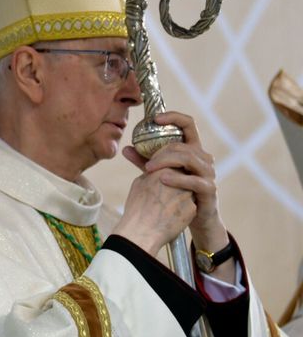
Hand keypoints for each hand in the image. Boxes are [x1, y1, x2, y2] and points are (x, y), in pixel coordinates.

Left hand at [113, 111, 224, 254]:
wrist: (191, 219)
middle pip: (183, 144)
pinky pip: (195, 180)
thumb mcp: (158, 174)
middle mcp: (203, 158)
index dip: (174, 117)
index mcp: (192, 150)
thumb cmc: (175, 193)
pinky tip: (162, 179)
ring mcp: (208, 173)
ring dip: (167, 161)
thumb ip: (145, 161)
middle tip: (145, 162)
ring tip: (148, 169)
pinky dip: (178, 179)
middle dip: (162, 151)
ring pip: (190, 158)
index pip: (188, 125)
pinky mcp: (209, 189)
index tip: (155, 118)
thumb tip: (126, 148)